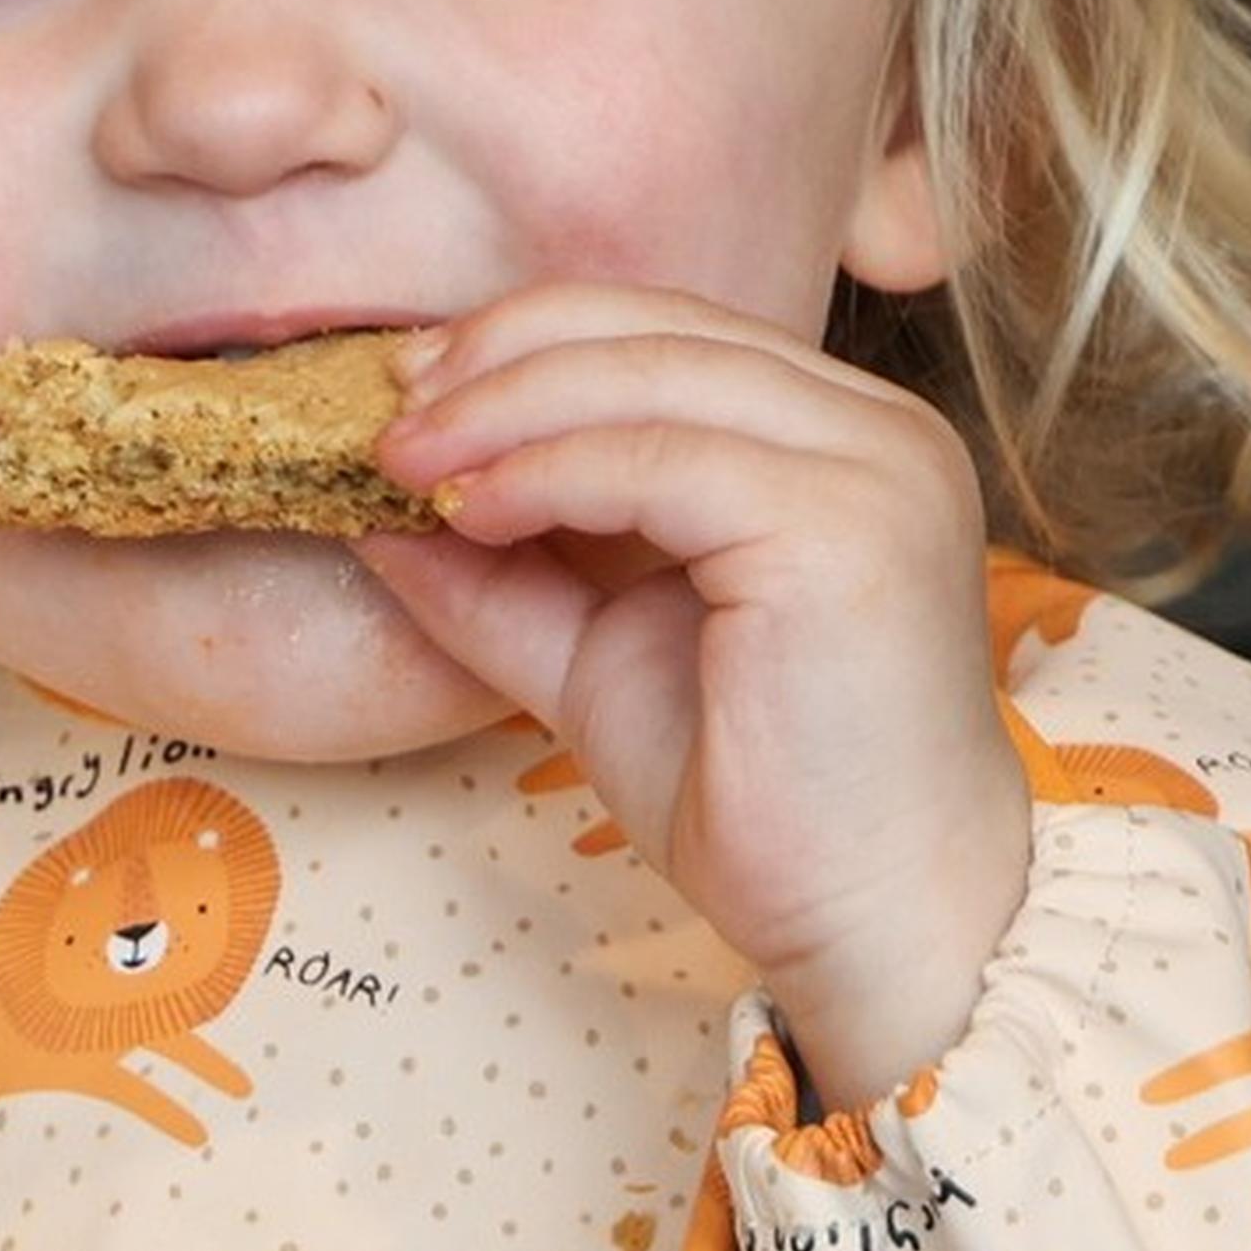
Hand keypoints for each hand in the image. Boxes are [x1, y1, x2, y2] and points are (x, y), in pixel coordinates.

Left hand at [362, 285, 1029, 1106]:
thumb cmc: (762, 806)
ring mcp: (875, 467)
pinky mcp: (844, 526)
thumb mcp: (597, 660)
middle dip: (496, 359)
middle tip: (384, 416)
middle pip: (653, 327)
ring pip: (650, 376)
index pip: (666, 333)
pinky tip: (470, 511)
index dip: (525, 343)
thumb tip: (373, 516)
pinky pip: (658, 458)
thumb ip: (503, 580)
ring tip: (402, 464)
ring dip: (501, 410)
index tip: (409, 396)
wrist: (875, 922)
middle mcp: (877, 430)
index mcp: (838, 440)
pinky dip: (545, 472)